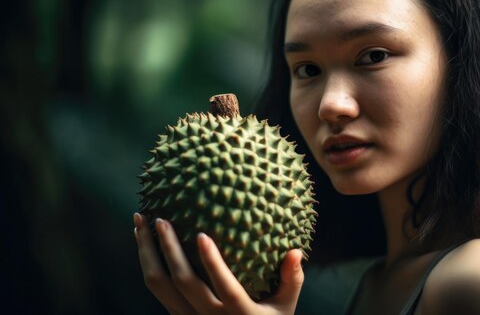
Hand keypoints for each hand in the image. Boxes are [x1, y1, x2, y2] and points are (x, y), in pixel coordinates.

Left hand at [133, 213, 303, 314]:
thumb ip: (292, 279)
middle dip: (167, 249)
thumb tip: (296, 251)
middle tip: (160, 218)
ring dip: (146, 252)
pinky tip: (144, 240)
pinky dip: (147, 261)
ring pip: (159, 285)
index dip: (212, 263)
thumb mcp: (286, 306)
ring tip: (139, 220)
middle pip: (180, 283)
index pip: (223, 288)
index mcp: (239, 314)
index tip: (201, 235)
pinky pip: (157, 287)